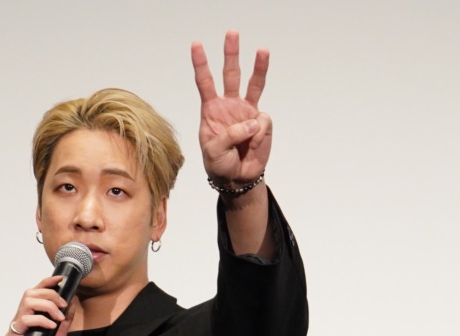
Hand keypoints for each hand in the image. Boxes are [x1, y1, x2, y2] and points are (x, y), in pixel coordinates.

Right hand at [0, 276, 72, 335]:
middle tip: (63, 305)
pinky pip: (24, 320)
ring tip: (57, 316)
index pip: (36, 293)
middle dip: (50, 294)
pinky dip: (40, 319)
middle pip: (31, 292)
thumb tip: (72, 305)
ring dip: (46, 304)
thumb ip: (63, 324)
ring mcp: (17, 328)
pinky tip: (51, 326)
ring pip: (26, 301)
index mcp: (32, 318)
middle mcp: (22, 320)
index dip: (48, 283)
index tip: (61, 279)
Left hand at [191, 30, 271, 186]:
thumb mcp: (214, 151)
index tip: (197, 45)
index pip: (205, 82)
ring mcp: (247, 111)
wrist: (237, 179)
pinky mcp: (262, 123)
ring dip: (259, 67)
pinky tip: (252, 145)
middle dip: (231, 54)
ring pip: (254, 84)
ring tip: (262, 50)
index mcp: (211, 109)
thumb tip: (253, 121)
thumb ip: (230, 135)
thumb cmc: (219, 163)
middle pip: (231, 74)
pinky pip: (262, 123)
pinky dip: (258, 135)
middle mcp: (229, 105)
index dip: (201, 64)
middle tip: (232, 33)